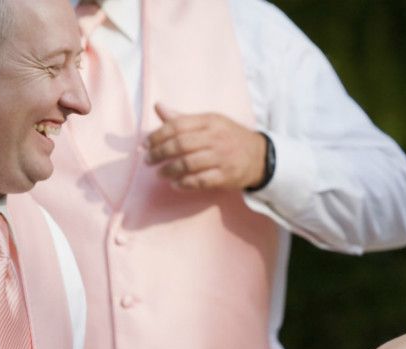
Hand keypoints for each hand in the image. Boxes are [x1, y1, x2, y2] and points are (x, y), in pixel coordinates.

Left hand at [144, 103, 265, 190]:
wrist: (260, 156)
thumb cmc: (229, 137)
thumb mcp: (210, 122)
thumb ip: (183, 118)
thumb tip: (158, 107)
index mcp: (209, 122)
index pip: (177, 126)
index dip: (157, 135)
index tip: (145, 144)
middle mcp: (215, 138)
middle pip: (181, 145)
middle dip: (159, 153)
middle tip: (148, 160)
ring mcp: (222, 158)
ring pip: (189, 164)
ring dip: (169, 170)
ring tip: (159, 174)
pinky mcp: (226, 177)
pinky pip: (201, 181)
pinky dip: (185, 184)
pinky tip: (175, 184)